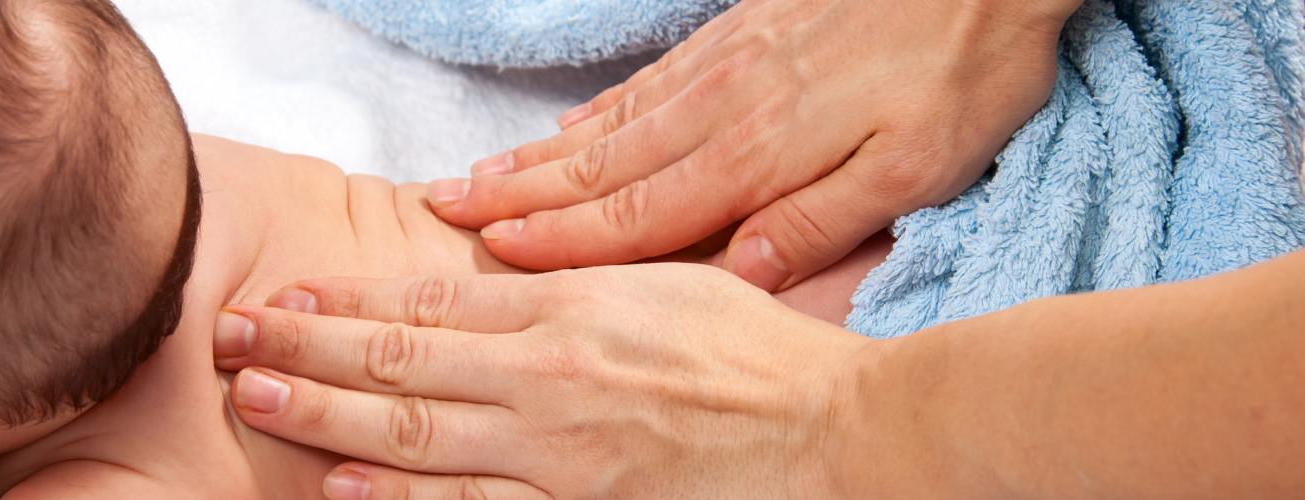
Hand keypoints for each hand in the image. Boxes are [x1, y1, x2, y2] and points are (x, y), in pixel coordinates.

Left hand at [212, 266, 889, 499]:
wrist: (840, 437)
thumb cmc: (755, 359)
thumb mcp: (660, 285)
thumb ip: (566, 282)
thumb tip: (487, 269)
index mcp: (569, 309)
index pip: (427, 298)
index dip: (343, 297)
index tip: (284, 292)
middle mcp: (550, 378)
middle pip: (399, 358)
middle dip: (305, 347)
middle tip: (232, 338)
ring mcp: (561, 456)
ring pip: (416, 432)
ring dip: (325, 415)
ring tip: (258, 398)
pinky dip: (401, 498)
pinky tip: (342, 486)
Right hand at [426, 0, 1079, 289]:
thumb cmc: (962, 68)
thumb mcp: (919, 166)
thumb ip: (822, 221)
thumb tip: (741, 271)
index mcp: (759, 151)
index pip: (639, 211)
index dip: (564, 239)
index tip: (495, 252)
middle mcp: (722, 106)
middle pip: (601, 165)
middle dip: (520, 196)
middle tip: (446, 210)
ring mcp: (722, 64)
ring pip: (610, 122)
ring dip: (539, 155)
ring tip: (480, 175)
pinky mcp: (736, 34)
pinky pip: (644, 82)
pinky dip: (593, 110)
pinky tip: (566, 123)